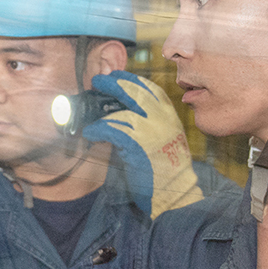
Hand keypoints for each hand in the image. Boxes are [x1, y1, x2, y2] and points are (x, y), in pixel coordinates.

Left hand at [82, 71, 203, 218]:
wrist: (176, 192)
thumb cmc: (166, 169)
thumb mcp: (165, 138)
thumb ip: (150, 122)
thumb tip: (123, 111)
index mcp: (169, 115)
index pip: (150, 89)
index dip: (131, 80)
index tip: (116, 76)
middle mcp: (162, 118)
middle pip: (134, 91)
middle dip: (113, 83)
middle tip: (97, 80)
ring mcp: (151, 130)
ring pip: (120, 112)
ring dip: (100, 115)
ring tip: (91, 121)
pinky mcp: (137, 145)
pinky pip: (111, 129)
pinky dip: (97, 130)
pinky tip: (91, 134)